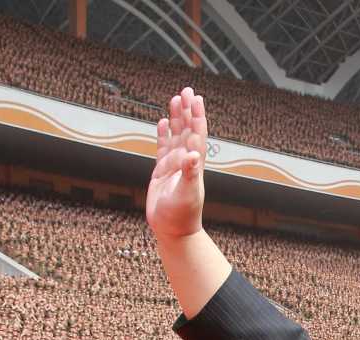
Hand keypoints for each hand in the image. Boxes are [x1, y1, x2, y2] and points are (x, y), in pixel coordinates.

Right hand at [146, 87, 207, 240]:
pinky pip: (162, 148)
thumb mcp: (186, 194)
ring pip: (175, 136)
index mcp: (193, 164)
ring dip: (176, 119)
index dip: (196, 116)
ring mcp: (174, 165)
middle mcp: (186, 161)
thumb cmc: (182, 215)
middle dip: (187, 110)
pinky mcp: (162, 172)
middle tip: (186, 90)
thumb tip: (193, 155)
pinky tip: (163, 123)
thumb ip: (190, 174)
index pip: (197, 134)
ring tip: (176, 99)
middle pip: (187, 130)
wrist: (173, 230)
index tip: (195, 98)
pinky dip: (163, 134)